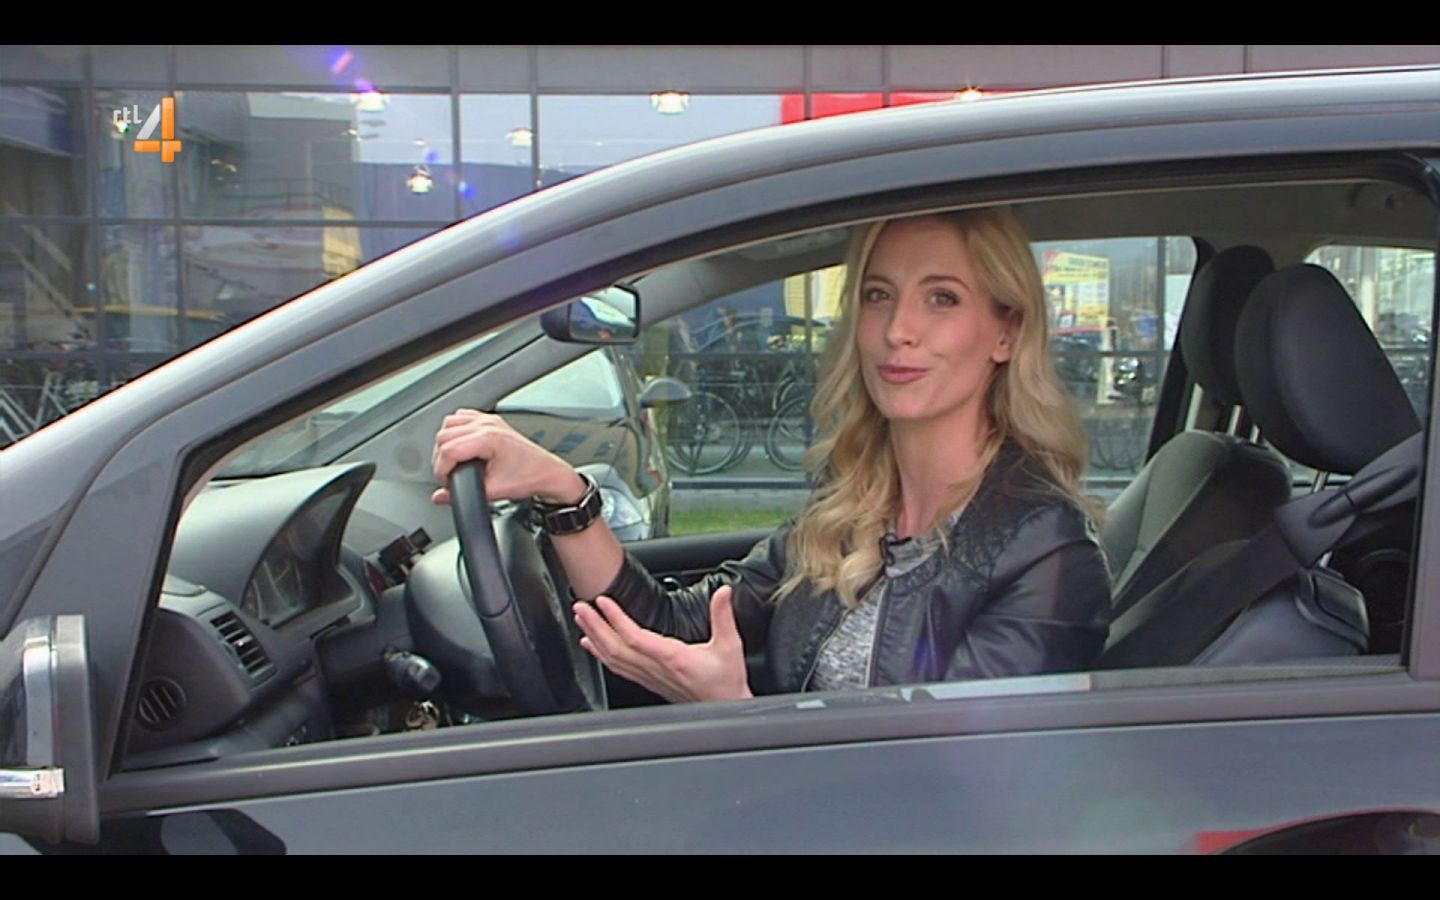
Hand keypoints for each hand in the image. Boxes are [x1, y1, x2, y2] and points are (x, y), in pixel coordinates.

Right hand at [431, 408, 582, 504]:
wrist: (546, 473)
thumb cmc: (528, 478)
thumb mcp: (493, 491)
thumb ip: (463, 495)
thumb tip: (439, 497)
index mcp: (489, 438)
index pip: (447, 448)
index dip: (442, 469)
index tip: (447, 482)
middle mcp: (487, 424)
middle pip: (444, 435)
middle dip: (442, 459)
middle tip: (450, 476)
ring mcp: (489, 420)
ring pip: (450, 423)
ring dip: (446, 443)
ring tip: (455, 462)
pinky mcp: (491, 420)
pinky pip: (462, 417)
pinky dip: (456, 430)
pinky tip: (462, 446)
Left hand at [573, 586, 752, 702]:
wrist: (726, 708)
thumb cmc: (726, 681)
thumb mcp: (730, 645)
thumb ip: (723, 616)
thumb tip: (724, 591)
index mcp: (673, 659)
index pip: (636, 638)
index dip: (617, 619)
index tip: (604, 601)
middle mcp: (656, 670)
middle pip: (616, 648)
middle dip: (596, 626)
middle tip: (581, 607)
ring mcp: (650, 678)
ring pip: (614, 659)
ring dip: (595, 638)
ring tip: (581, 620)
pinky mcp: (649, 682)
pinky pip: (619, 668)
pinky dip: (602, 655)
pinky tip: (592, 645)